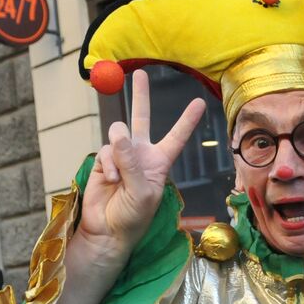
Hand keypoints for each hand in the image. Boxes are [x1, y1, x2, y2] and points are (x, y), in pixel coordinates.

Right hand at [79, 69, 205, 256]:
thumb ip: (131, 162)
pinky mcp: (103, 161)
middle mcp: (141, 155)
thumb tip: (119, 133)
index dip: (187, 120)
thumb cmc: (133, 217)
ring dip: (119, 154)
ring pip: (119, 135)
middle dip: (140, 96)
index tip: (200, 102)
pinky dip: (108, 165)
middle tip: (139, 73)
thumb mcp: (142, 192)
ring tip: (120, 178)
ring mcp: (121, 156)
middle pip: (142, 118)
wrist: (108, 230)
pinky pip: (105, 150)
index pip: (176, 137)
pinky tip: (111, 182)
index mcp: (160, 163)